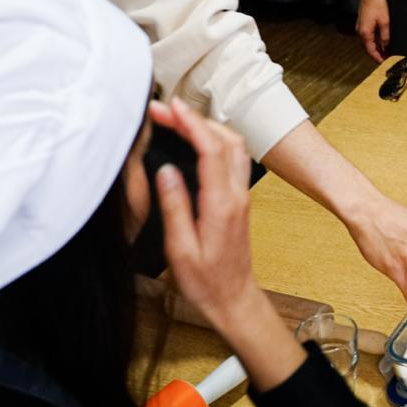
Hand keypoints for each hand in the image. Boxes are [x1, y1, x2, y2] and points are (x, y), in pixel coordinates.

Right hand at [151, 97, 303, 391]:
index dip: (192, 123)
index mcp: (221, 204)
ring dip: (208, 126)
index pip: (211, 150)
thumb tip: (166, 170)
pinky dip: (214, 140)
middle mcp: (236, 194)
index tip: (171, 107)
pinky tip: (194, 141)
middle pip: (226, 139)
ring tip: (177, 119)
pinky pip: (232, 158)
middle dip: (196, 118)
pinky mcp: (238, 199)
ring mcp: (241, 195)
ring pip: (234, 146)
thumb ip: (174, 207)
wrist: (234, 299)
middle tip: (165, 109)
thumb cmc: (206, 281)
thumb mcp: (181, 249)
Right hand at [356, 0, 390, 61]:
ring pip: (369, 41)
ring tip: (386, 51)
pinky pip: (369, 35)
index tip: (384, 63)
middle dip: (378, 53)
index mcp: (365, 33)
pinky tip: (382, 40)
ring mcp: (361, 26)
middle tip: (387, 58)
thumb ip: (385, 36)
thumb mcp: (385, 22)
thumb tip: (386, 46)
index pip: (371, 51)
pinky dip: (375, 39)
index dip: (378, 58)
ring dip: (377, 46)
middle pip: (369, 47)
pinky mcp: (363, 22)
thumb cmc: (376, 3)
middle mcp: (360, 31)